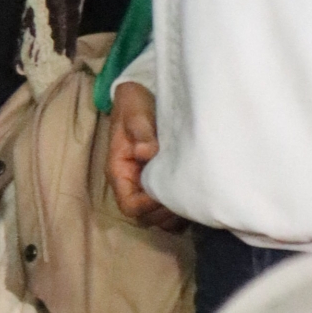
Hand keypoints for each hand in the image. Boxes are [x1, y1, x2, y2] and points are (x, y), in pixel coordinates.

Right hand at [107, 80, 177, 229]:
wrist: (141, 95)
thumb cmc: (135, 105)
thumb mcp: (135, 113)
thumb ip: (141, 131)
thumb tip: (146, 152)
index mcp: (119, 171)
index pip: (130, 205)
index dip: (149, 206)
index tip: (170, 193)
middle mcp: (130, 183)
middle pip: (144, 217)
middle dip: (164, 213)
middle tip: (186, 198)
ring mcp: (144, 185)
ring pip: (156, 217)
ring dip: (173, 214)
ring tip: (190, 199)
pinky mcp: (158, 183)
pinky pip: (167, 210)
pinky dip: (179, 210)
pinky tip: (192, 195)